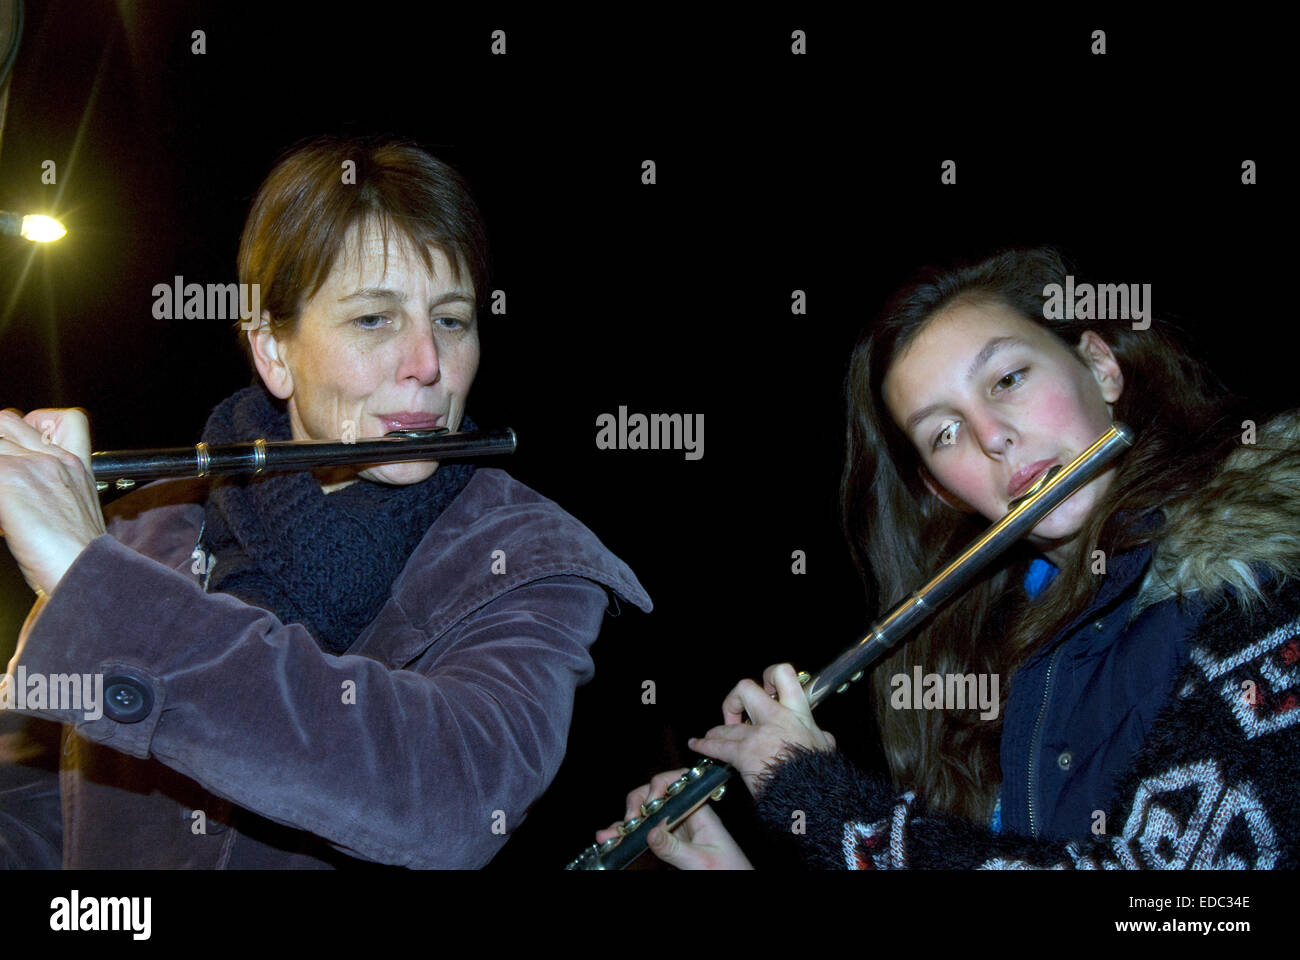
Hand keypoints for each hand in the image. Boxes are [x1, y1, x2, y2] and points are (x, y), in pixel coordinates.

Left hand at [0, 407, 106, 595]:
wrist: (85, 573)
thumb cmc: (77, 556)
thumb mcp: (75, 513)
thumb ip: (50, 490)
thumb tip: (18, 497)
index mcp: (76, 463)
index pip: (49, 420)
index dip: (20, 428)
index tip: (11, 451)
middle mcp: (56, 457)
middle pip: (5, 419)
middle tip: (0, 476)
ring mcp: (32, 465)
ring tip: (2, 492)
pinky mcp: (9, 478)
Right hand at [595, 768, 752, 869]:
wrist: (735, 883)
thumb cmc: (728, 871)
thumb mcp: (701, 862)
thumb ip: (675, 848)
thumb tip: (650, 831)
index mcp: (700, 811)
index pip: (679, 783)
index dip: (660, 786)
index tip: (649, 805)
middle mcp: (685, 815)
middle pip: (656, 794)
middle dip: (638, 803)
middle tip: (629, 822)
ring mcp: (674, 828)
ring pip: (645, 814)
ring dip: (626, 820)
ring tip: (609, 834)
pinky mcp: (667, 842)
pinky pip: (643, 833)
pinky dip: (626, 835)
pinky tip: (611, 839)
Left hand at [688, 663, 835, 797]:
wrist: (812, 795)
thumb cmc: (820, 775)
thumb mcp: (825, 746)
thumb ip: (819, 736)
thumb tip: (820, 735)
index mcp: (797, 712)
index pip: (784, 674)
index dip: (770, 675)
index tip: (767, 686)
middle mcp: (775, 717)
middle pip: (745, 688)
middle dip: (736, 699)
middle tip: (737, 711)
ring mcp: (756, 734)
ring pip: (726, 724)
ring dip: (717, 731)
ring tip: (713, 734)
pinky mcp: (742, 754)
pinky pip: (716, 747)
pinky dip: (704, 745)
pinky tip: (697, 744)